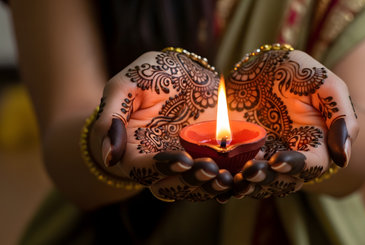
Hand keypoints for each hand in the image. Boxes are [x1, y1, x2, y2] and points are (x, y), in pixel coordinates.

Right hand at [89, 50, 231, 201]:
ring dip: (212, 187)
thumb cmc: (149, 76)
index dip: (162, 167)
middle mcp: (160, 162)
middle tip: (211, 170)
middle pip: (171, 184)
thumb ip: (112, 117)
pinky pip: (218, 177)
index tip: (183, 159)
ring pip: (196, 187)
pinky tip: (243, 178)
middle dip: (192, 181)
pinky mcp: (210, 158)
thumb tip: (109, 157)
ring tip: (229, 179)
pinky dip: (231, 181)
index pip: (142, 168)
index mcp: (134, 149)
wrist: (183, 74)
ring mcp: (186, 162)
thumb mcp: (125, 86)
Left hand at [228, 48, 358, 198]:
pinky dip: (228, 180)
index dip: (296, 166)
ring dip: (246, 184)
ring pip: (258, 183)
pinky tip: (219, 177)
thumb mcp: (323, 83)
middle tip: (250, 171)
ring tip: (234, 177)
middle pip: (283, 180)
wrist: (256, 65)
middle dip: (266, 178)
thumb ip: (341, 114)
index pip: (312, 165)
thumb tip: (343, 158)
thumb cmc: (296, 71)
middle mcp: (291, 157)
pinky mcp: (240, 156)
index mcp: (315, 143)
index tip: (277, 161)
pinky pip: (236, 174)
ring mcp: (264, 158)